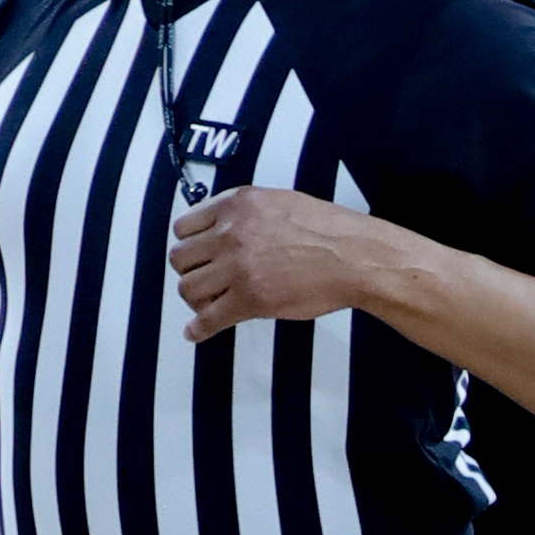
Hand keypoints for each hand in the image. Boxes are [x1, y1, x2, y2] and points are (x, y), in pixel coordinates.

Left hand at [170, 186, 383, 339]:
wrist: (354, 257)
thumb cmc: (328, 230)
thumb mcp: (278, 201)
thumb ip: (244, 212)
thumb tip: (222, 226)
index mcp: (236, 206)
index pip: (183, 227)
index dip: (189, 244)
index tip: (195, 255)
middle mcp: (230, 233)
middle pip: (180, 258)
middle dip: (190, 271)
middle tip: (203, 280)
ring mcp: (238, 267)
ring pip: (188, 288)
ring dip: (196, 299)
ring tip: (209, 304)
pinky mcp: (249, 299)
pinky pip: (208, 318)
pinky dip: (198, 329)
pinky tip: (197, 332)